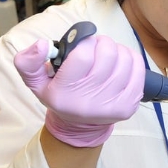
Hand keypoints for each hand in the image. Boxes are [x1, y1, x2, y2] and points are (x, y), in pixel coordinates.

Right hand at [13, 34, 144, 147]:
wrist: (79, 125)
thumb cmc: (59, 95)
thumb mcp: (35, 81)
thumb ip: (28, 61)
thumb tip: (42, 44)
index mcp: (64, 92)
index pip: (83, 54)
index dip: (85, 42)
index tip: (82, 44)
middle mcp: (88, 100)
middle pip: (107, 53)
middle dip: (102, 43)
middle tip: (95, 48)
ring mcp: (111, 104)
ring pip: (124, 59)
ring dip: (116, 50)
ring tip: (107, 56)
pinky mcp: (128, 105)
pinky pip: (138, 69)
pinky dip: (131, 59)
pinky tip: (120, 63)